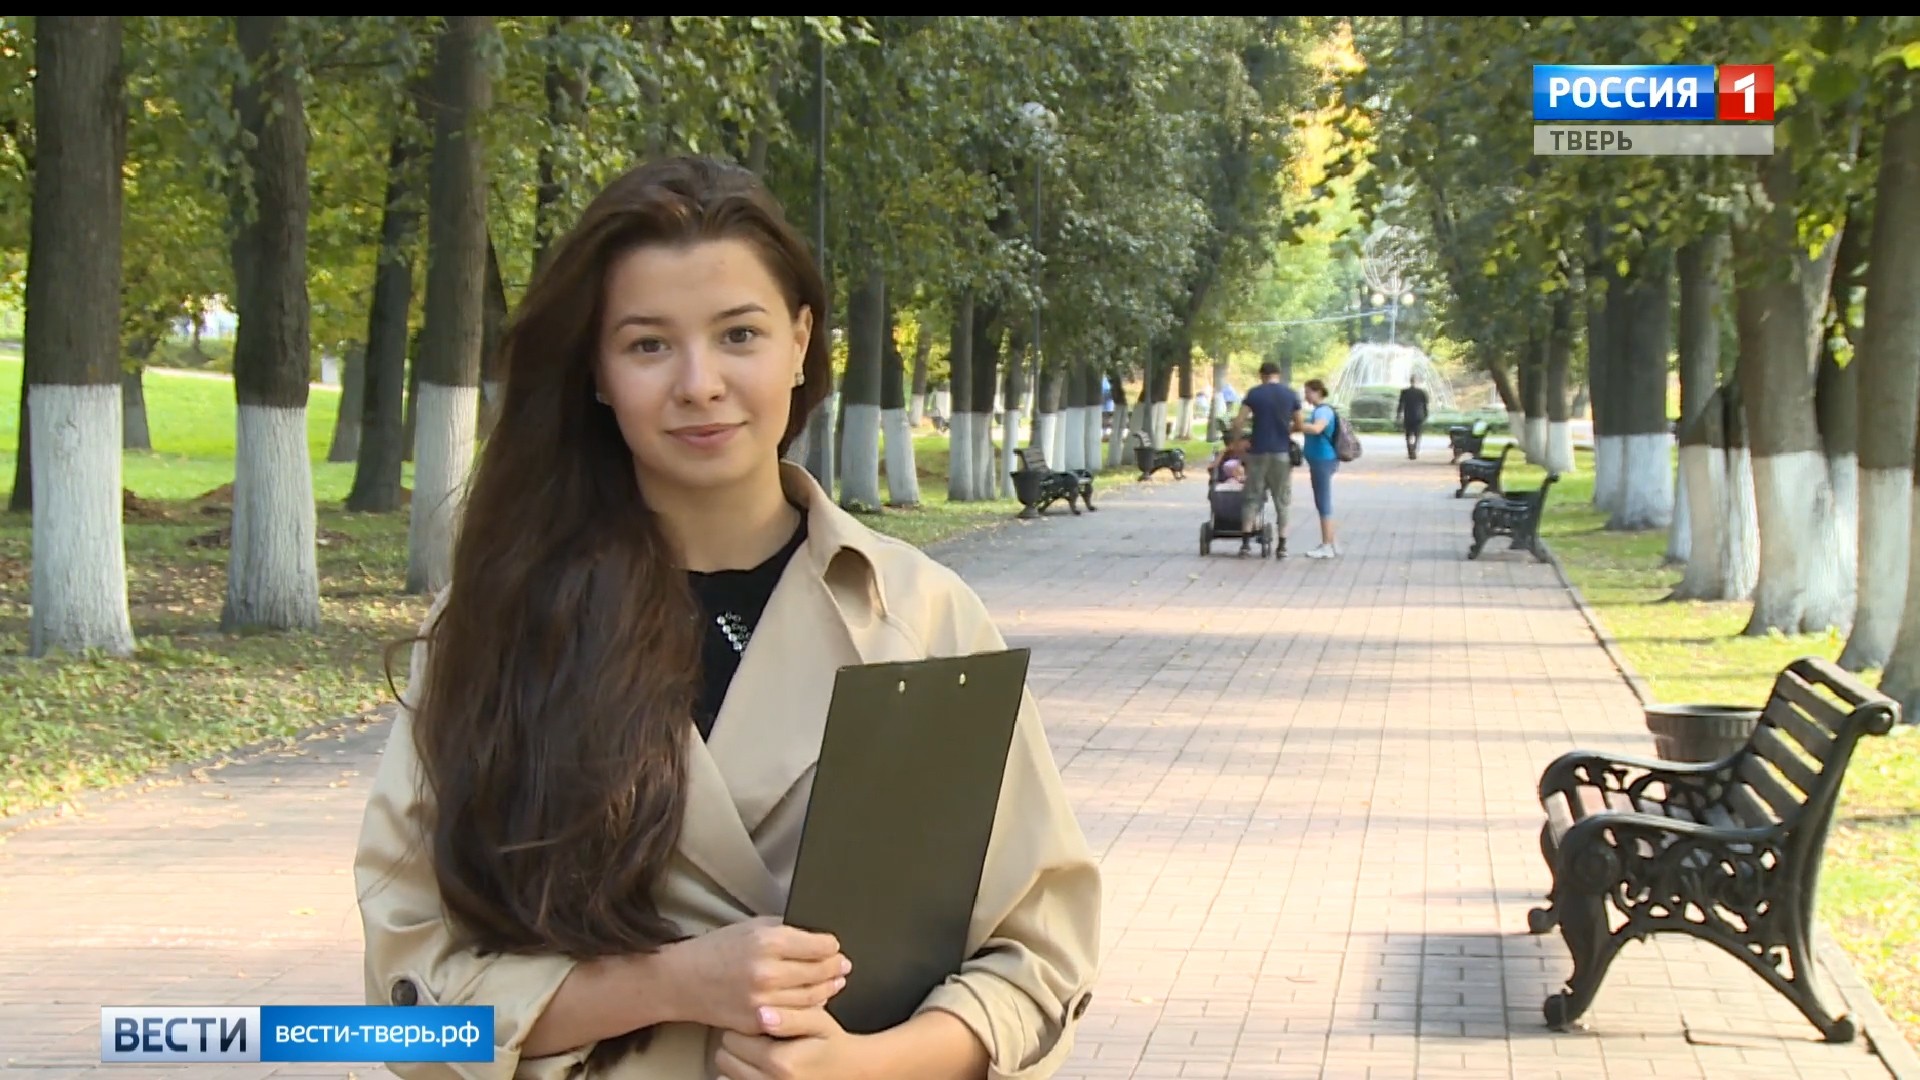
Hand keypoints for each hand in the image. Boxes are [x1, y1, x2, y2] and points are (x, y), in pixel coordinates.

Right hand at [662, 916, 849, 1035]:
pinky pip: (794, 1015)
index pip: (820, 946)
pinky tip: (812, 999)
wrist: (682, 981)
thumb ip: (785, 930)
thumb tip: (816, 936)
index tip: (835, 947)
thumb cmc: (716, 950)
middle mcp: (768, 972)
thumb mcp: (752, 927)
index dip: (832, 946)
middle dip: (836, 967)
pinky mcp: (758, 1022)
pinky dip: (807, 1007)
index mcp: (768, 942)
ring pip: (813, 997)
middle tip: (842, 965)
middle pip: (821, 972)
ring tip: (834, 982)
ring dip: (829, 989)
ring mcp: (763, 1001)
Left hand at [714, 1007, 870, 1079]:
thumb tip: (761, 1014)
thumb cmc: (830, 1042)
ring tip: (757, 1053)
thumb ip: (791, 1017)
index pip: (732, 1038)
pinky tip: (755, 1068)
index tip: (756, 1022)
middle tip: (757, 1037)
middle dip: (736, 1044)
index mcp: (781, 1061)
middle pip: (724, 1058)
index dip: (742, 1026)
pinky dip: (737, 1077)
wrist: (849, 1071)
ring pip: (724, 1076)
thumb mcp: (818, 1021)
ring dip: (735, 1063)